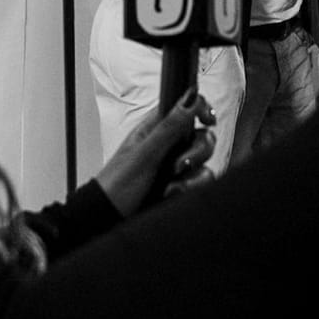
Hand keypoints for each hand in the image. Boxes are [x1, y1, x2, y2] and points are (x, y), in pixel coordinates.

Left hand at [93, 91, 216, 214]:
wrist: (110, 219)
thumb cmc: (116, 184)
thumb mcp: (144, 154)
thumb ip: (169, 127)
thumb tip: (190, 100)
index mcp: (156, 130)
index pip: (185, 108)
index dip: (200, 109)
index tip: (207, 119)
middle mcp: (170, 146)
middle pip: (202, 136)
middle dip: (198, 151)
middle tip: (179, 165)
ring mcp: (176, 167)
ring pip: (205, 162)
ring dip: (193, 175)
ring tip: (171, 186)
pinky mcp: (182, 186)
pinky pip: (202, 182)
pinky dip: (191, 188)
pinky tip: (172, 194)